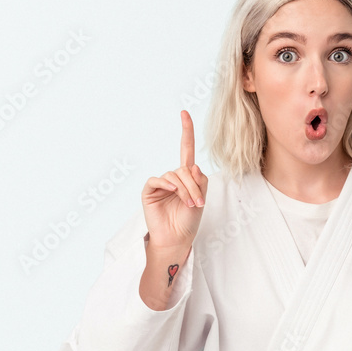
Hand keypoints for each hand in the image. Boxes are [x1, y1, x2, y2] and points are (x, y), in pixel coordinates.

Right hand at [142, 110, 207, 248]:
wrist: (177, 238)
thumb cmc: (189, 220)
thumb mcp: (202, 199)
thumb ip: (200, 181)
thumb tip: (191, 165)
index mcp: (186, 176)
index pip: (186, 149)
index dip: (186, 131)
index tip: (184, 112)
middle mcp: (173, 177)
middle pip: (185, 169)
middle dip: (194, 185)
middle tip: (197, 203)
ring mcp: (161, 183)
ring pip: (175, 176)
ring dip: (185, 190)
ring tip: (189, 205)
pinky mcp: (149, 191)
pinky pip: (158, 180)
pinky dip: (167, 184)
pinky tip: (173, 191)